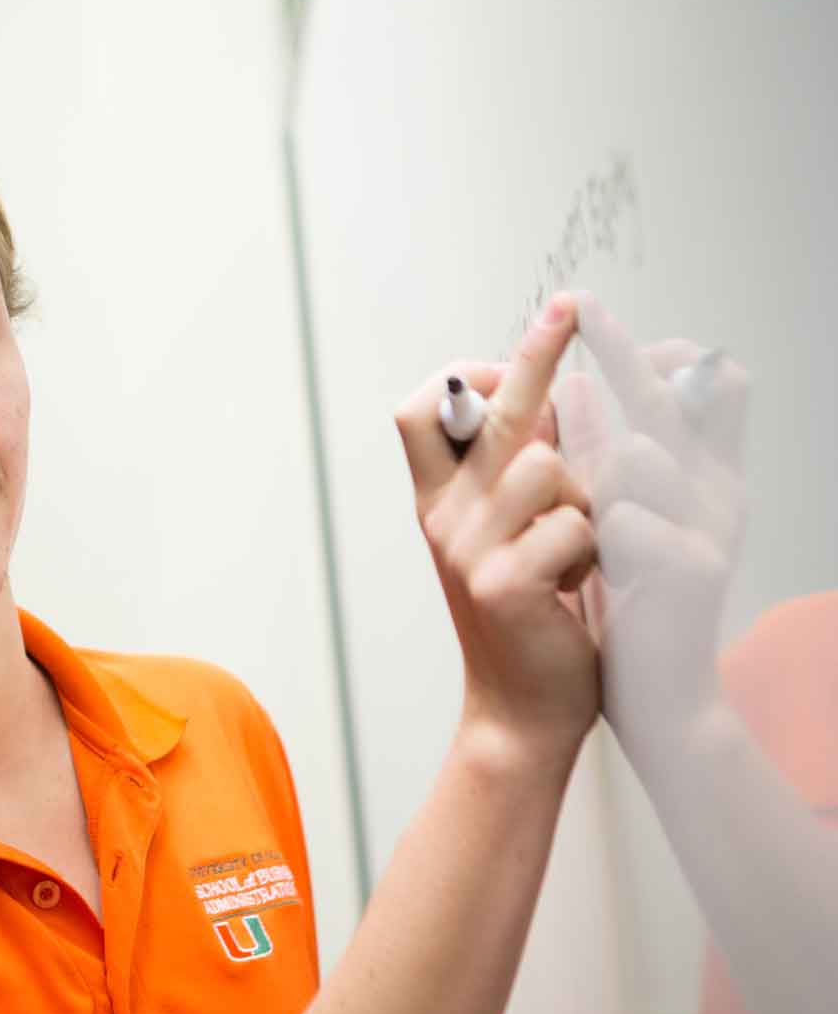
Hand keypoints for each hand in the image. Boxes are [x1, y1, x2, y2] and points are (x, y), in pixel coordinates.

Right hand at [396, 294, 600, 758]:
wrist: (523, 709)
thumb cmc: (530, 618)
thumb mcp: (510, 536)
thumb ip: (516, 475)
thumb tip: (554, 396)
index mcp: (439, 502)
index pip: (420, 412)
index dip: (464, 375)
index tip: (507, 360)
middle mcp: (443, 519)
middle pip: (484, 412)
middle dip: (533, 354)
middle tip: (570, 304)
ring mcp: (466, 550)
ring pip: (546, 467)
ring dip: (584, 494)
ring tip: (582, 542)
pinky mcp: (501, 583)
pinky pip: (573, 524)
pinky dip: (594, 547)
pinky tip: (581, 582)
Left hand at [565, 293, 749, 747]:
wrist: (654, 695)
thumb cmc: (629, 604)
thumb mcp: (618, 520)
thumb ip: (606, 457)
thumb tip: (571, 387)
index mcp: (703, 479)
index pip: (702, 390)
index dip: (657, 354)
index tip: (597, 324)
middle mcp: (719, 494)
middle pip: (673, 402)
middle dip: (622, 351)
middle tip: (579, 303)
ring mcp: (711, 531)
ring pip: (634, 458)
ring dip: (589, 477)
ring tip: (581, 525)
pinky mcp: (693, 574)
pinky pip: (621, 522)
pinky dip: (592, 538)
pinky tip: (586, 572)